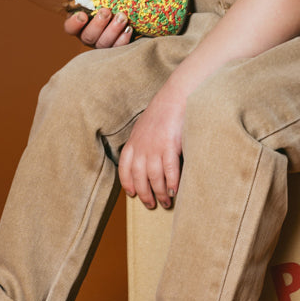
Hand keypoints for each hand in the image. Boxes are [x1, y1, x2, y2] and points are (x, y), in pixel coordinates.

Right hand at [64, 6, 134, 46]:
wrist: (122, 5)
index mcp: (79, 24)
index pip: (70, 28)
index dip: (74, 23)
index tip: (82, 15)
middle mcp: (89, 36)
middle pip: (88, 37)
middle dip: (97, 25)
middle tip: (106, 11)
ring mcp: (103, 43)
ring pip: (104, 43)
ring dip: (113, 30)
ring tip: (122, 17)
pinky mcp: (117, 45)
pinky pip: (119, 48)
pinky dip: (124, 39)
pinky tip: (129, 28)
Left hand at [118, 88, 184, 209]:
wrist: (175, 96)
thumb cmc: (162, 111)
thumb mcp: (144, 126)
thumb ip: (142, 142)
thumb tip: (145, 158)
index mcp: (133, 142)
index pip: (124, 168)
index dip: (127, 183)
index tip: (132, 193)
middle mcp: (141, 147)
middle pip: (139, 177)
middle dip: (144, 194)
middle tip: (151, 204)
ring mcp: (155, 148)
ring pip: (154, 178)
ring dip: (159, 193)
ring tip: (165, 202)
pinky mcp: (170, 147)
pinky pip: (169, 171)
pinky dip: (171, 183)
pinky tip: (174, 191)